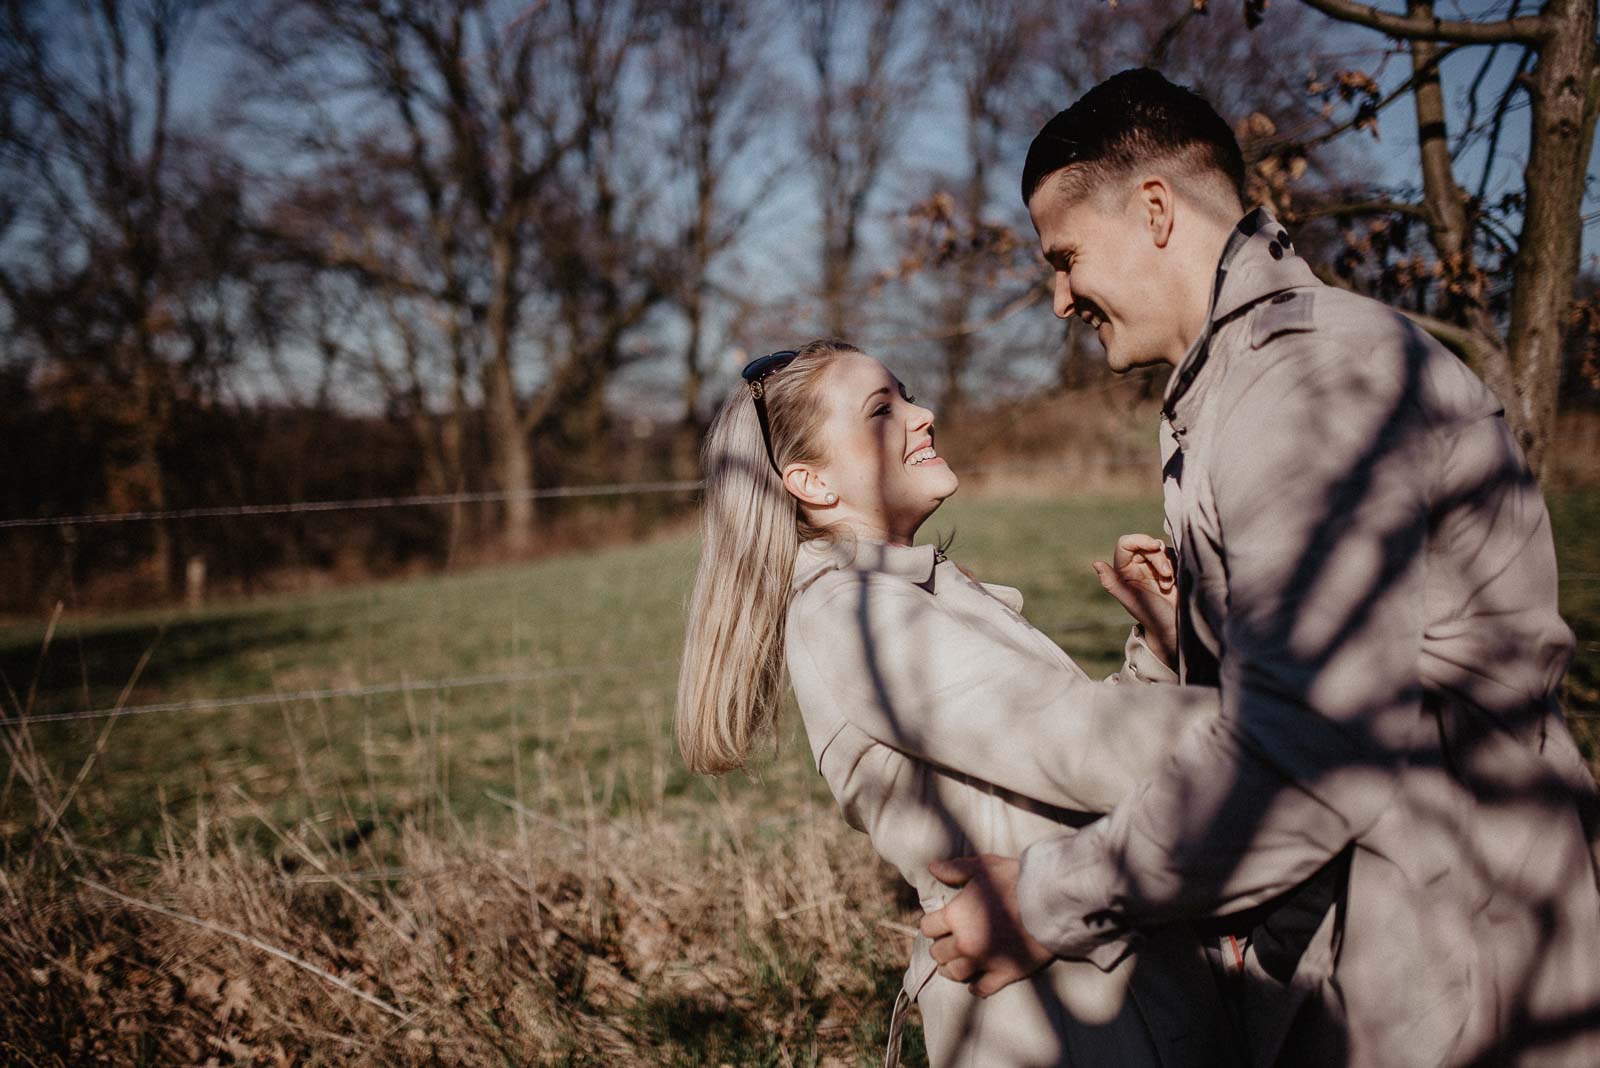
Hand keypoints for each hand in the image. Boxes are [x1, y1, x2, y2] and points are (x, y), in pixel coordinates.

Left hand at [919, 855, 1053, 997]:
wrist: (1050, 900)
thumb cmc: (1015, 880)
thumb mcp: (983, 867)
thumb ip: (955, 869)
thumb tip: (932, 867)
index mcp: (956, 916)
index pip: (928, 927)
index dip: (931, 924)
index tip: (937, 923)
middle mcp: (966, 943)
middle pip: (939, 953)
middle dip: (940, 947)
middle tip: (945, 943)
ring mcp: (985, 960)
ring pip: (956, 973)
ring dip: (950, 969)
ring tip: (952, 965)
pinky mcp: (1006, 972)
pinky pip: (983, 988)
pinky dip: (975, 987)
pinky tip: (974, 984)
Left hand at [1093, 534, 1177, 666]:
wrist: (1171, 625)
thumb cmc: (1149, 614)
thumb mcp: (1130, 599)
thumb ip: (1112, 582)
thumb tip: (1096, 563)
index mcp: (1123, 570)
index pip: (1125, 544)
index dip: (1139, 540)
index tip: (1154, 546)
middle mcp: (1136, 565)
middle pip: (1146, 545)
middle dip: (1158, 557)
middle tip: (1166, 574)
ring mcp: (1152, 565)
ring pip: (1160, 549)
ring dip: (1167, 564)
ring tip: (1168, 584)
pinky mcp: (1168, 567)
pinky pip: (1172, 556)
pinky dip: (1174, 567)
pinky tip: (1172, 584)